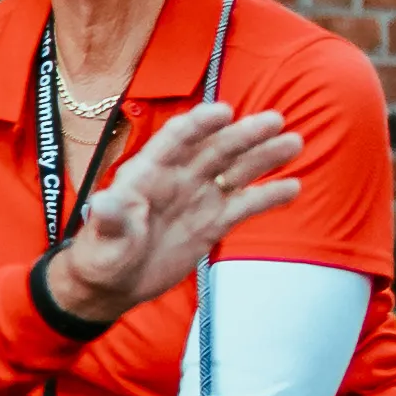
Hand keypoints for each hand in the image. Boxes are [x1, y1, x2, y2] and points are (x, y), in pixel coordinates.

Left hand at [46, 98, 306, 333]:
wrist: (114, 283)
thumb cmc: (102, 255)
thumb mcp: (103, 237)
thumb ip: (111, 218)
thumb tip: (104, 201)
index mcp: (148, 173)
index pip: (175, 140)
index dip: (198, 124)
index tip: (223, 112)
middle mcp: (178, 178)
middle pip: (215, 149)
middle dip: (244, 134)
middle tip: (275, 121)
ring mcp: (199, 198)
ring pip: (236, 171)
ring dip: (264, 156)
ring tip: (293, 143)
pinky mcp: (213, 222)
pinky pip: (245, 204)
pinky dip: (268, 196)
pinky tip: (293, 187)